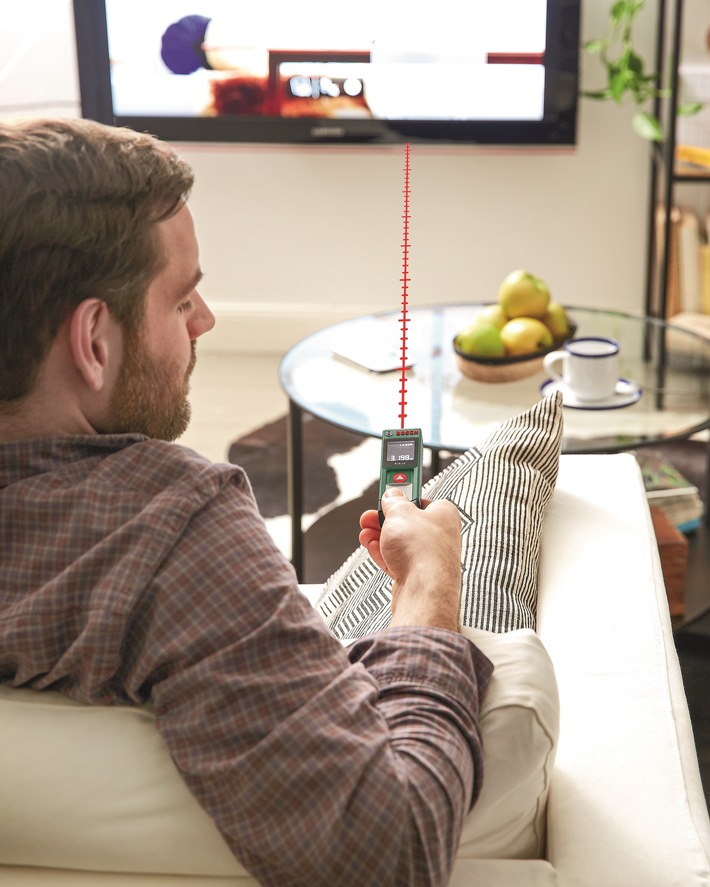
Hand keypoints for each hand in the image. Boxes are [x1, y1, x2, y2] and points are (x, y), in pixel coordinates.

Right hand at [359, 489, 461, 632]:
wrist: (424, 591)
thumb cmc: (421, 549)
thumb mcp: (400, 512)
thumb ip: (394, 501)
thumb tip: (392, 496)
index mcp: (444, 514)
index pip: (421, 498)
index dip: (402, 495)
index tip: (388, 489)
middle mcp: (440, 535)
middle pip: (407, 521)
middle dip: (384, 518)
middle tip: (370, 514)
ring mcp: (429, 557)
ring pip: (400, 542)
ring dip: (380, 535)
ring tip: (365, 530)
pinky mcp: (418, 575)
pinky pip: (397, 559)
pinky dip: (383, 552)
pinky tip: (371, 546)